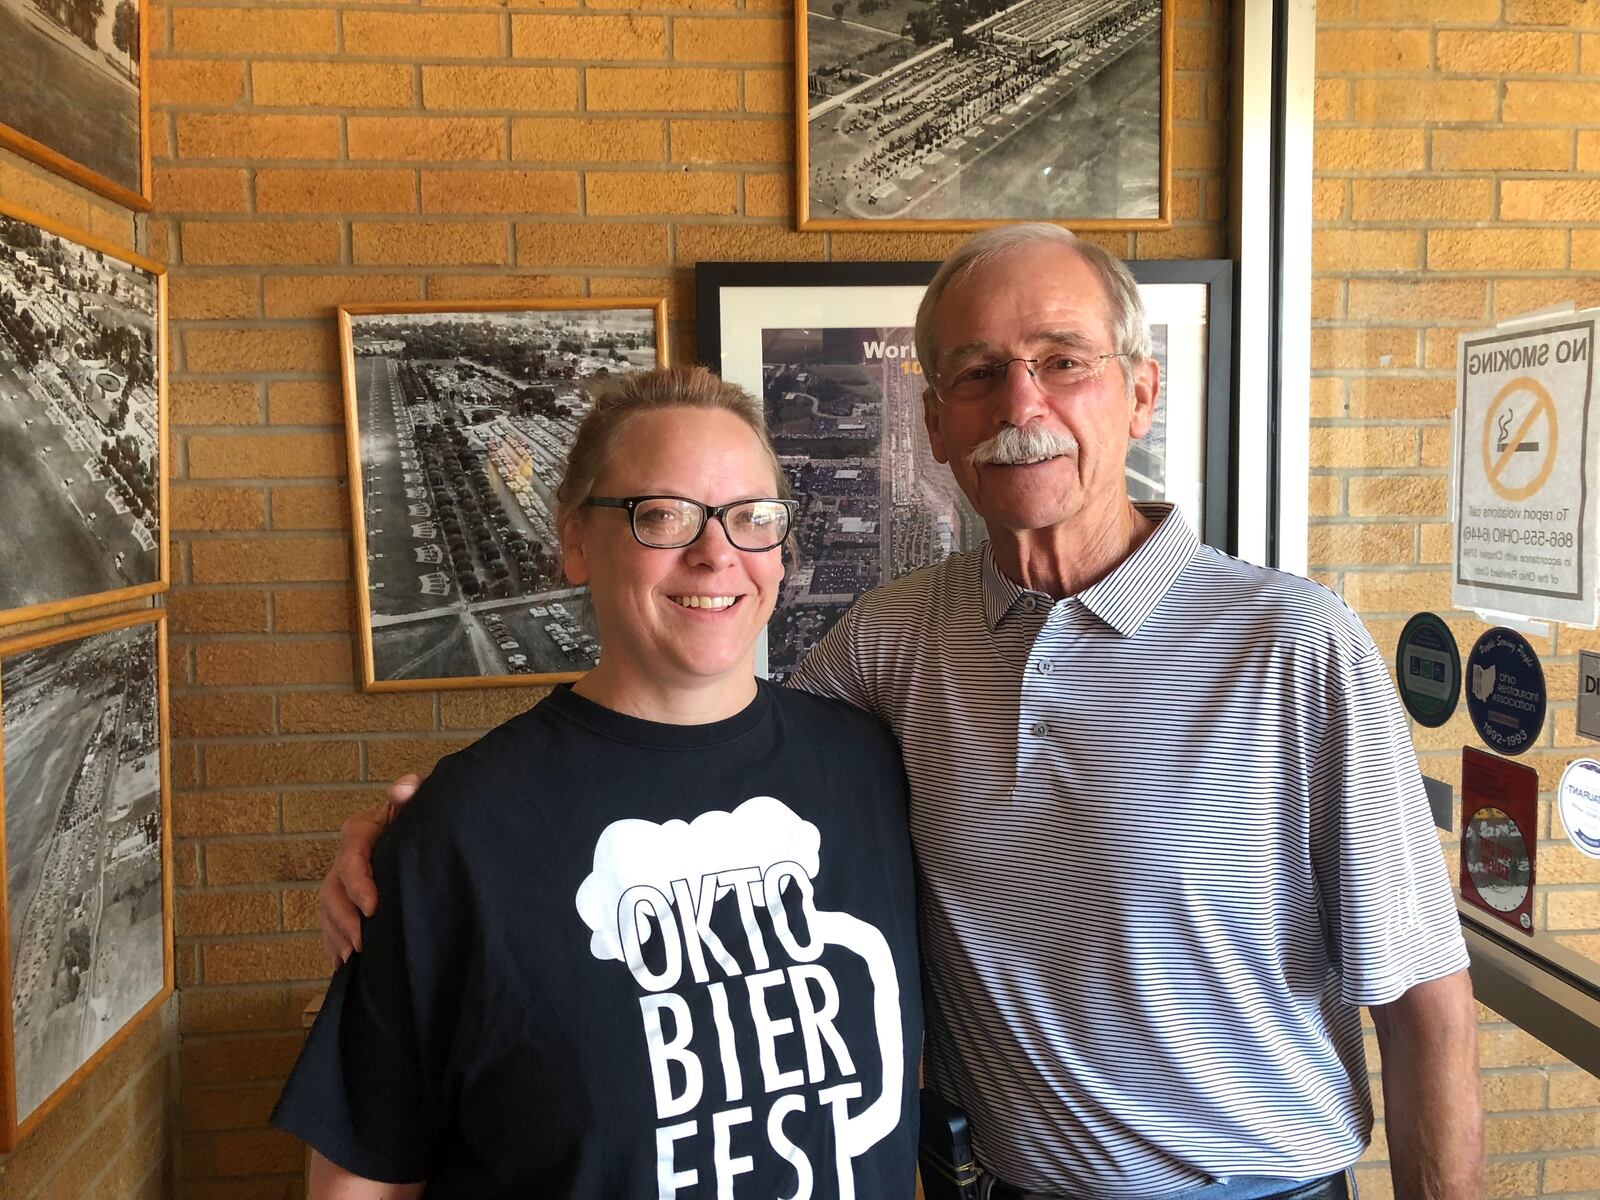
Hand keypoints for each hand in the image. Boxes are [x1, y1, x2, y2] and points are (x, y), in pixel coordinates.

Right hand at [318, 774, 419, 963]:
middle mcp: (346, 857)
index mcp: (361, 831)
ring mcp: (342, 880)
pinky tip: (343, 964)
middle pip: (332, 889)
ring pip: (328, 909)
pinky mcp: (345, 900)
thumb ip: (412, 792)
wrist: (426, 832)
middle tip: (364, 944)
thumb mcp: (421, 802)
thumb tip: (405, 787)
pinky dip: (334, 944)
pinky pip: (330, 924)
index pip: (352, 857)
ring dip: (337, 934)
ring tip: (354, 957)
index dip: (358, 884)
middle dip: (344, 919)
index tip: (374, 908)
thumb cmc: (423, 817)